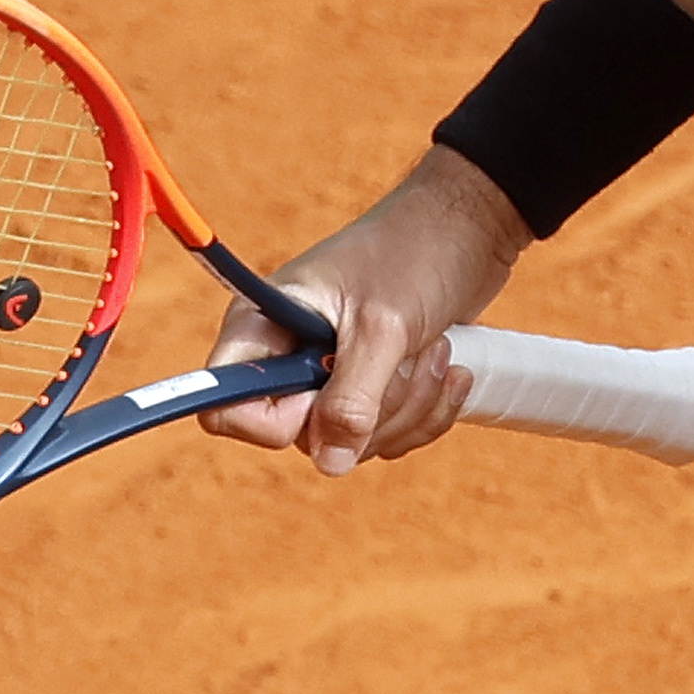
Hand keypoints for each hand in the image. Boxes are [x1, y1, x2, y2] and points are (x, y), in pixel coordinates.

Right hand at [197, 146, 531, 477]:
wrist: (468, 229)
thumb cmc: (415, 252)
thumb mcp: (383, 326)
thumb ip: (352, 398)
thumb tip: (332, 464)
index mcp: (263, 326)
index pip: (225, 408)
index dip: (274, 420)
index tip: (326, 392)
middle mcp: (286, 355)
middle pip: (303, 436)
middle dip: (373, 411)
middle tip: (409, 355)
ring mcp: (328, 375)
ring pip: (353, 442)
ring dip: (409, 408)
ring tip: (437, 350)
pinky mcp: (369, 388)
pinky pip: (386, 437)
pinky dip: (425, 413)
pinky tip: (450, 369)